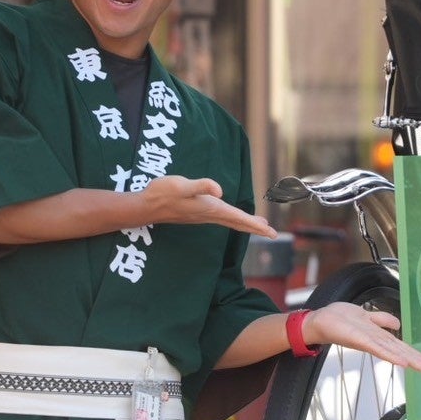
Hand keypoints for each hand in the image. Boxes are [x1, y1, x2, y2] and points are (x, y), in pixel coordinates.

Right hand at [140, 176, 276, 237]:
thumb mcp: (182, 185)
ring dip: (246, 224)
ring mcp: (203, 216)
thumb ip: (201, 186)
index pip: (239, 219)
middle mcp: (210, 215)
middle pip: (238, 224)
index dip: (257, 225)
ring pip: (231, 222)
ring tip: (260, 226)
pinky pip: (223, 219)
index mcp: (211, 209)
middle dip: (256, 228)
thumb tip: (219, 190)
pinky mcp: (198, 213)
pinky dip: (234, 220)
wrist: (146, 206)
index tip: (272, 233)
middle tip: (274, 235)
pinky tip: (234, 217)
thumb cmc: (163, 193)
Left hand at [302, 301, 420, 376]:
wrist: (320, 320)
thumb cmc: (340, 319)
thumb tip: (398, 323)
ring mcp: (369, 342)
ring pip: (395, 352)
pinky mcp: (360, 340)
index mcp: (380, 337)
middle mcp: (377, 342)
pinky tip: (402, 362)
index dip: (420, 357)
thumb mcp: (366, 315)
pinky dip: (390, 355)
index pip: (404, 348)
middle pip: (403, 353)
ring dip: (412, 362)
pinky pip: (378, 348)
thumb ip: (382, 319)